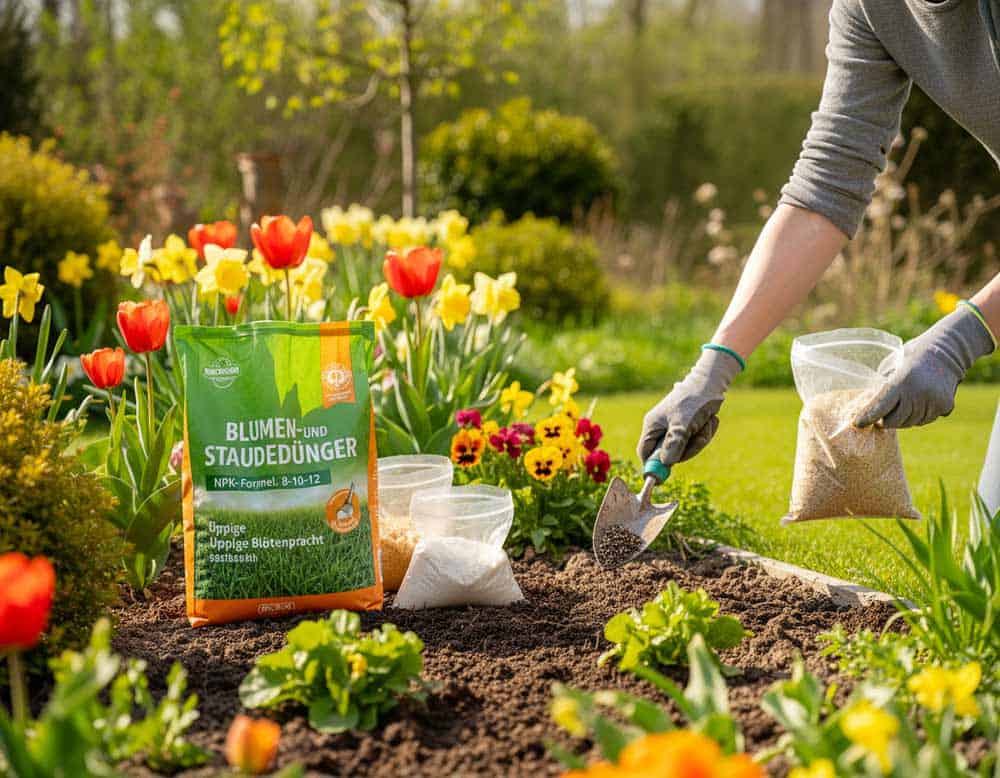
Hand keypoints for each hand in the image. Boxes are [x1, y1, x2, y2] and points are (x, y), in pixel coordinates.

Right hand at [637, 349, 742, 466]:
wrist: (711, 384)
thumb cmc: (693, 401)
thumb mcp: (683, 424)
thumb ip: (673, 445)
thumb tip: (666, 464)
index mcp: (653, 425)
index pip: (645, 452)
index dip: (653, 465)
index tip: (664, 476)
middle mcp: (662, 429)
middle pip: (669, 454)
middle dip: (687, 449)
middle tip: (697, 437)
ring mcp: (675, 429)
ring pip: (685, 449)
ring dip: (700, 440)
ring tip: (706, 424)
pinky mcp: (689, 428)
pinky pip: (695, 442)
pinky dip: (705, 433)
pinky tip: (709, 420)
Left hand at [855, 306, 994, 428]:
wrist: (946, 352)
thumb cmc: (911, 357)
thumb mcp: (891, 366)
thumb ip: (882, 387)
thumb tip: (869, 406)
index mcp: (902, 381)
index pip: (880, 406)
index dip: (867, 417)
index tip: (857, 424)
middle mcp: (918, 394)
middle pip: (894, 421)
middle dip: (885, 420)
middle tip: (881, 416)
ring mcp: (933, 402)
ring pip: (910, 423)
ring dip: (903, 418)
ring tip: (904, 403)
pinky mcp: (945, 407)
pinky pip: (925, 420)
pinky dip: (919, 416)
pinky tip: (919, 402)